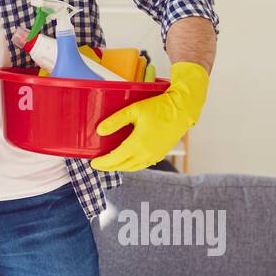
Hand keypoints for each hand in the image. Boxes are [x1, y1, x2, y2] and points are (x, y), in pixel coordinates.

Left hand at [87, 62, 209, 170]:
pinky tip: (128, 161)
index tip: (93, 162)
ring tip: (110, 164)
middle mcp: (146, 154)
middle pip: (123, 166)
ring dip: (120, 167)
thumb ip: (115, 121)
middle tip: (98, 165)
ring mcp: (155, 156)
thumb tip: (100, 130)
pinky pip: (143, 165)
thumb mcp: (133, 110)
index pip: (115, 159)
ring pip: (133, 167)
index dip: (103, 162)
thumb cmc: (158, 108)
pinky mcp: (161, 154)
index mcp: (137, 145)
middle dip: (109, 167)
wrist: (182, 110)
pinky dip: (132, 165)